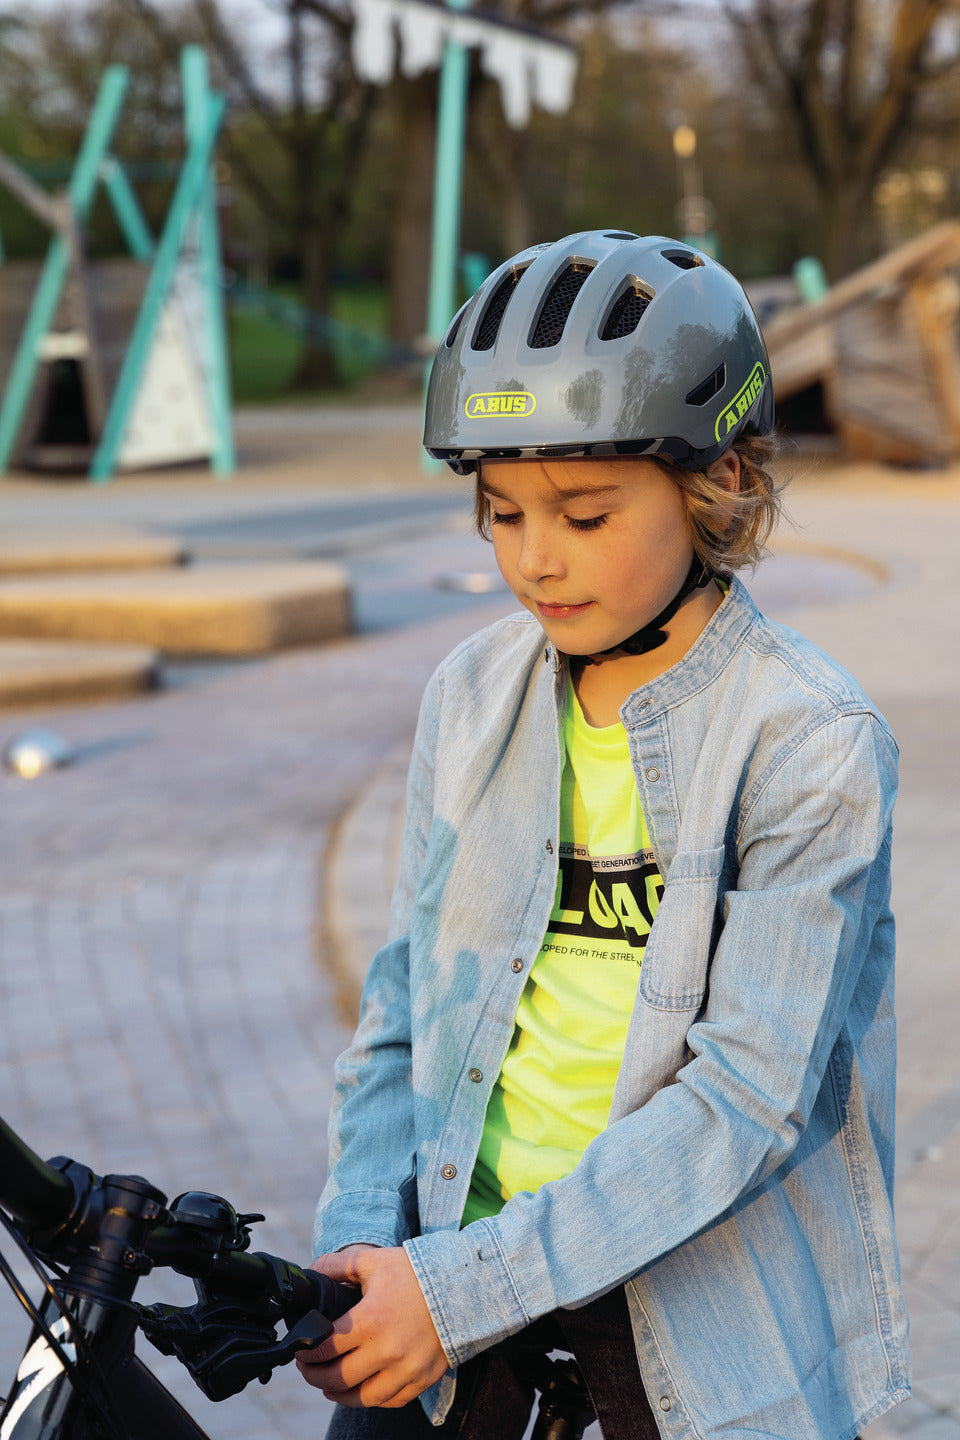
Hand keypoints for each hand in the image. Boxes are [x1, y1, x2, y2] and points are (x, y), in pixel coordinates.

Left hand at [295, 1244, 448, 1408]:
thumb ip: (337, 1265)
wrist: (464, 1286)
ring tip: (330, 1385)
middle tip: (309, 1368)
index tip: (301, 1349)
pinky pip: (391, 1401)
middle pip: (338, 1378)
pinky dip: (373, 1398)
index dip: (306, 1351)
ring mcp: (407, 1369)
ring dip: (340, 1394)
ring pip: (362, 1398)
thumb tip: (310, 1271)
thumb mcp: (374, 1261)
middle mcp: (387, 1351)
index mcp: (371, 1320)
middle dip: (315, 1376)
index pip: (325, 1346)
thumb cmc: (417, 1272)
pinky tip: (363, 1388)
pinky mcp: (423, 1379)